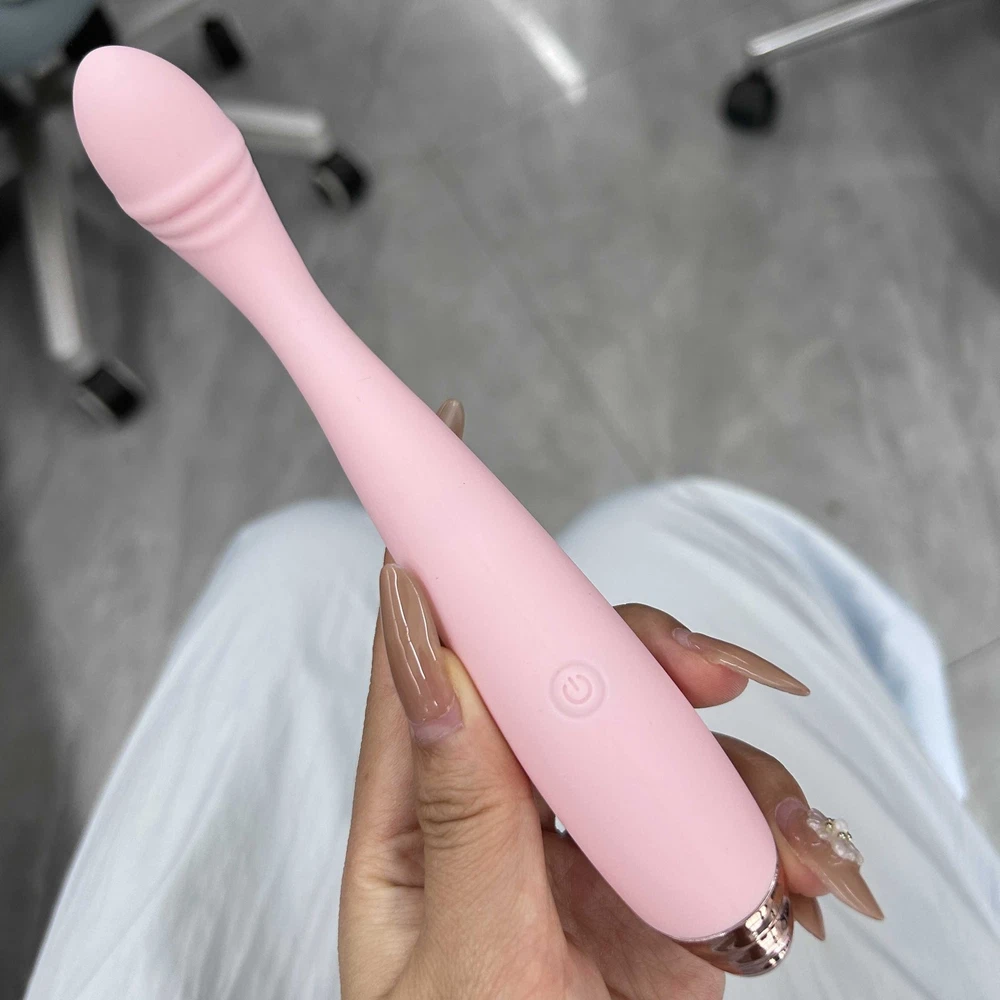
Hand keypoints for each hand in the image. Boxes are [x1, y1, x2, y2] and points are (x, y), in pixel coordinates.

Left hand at [339, 401, 881, 999]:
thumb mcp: (463, 969)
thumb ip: (459, 815)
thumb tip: (428, 653)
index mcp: (422, 821)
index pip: (420, 658)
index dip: (433, 555)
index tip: (445, 456)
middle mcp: (507, 807)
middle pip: (560, 672)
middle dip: (638, 655)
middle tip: (712, 677)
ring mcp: (588, 837)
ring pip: (656, 731)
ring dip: (733, 759)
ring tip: (789, 846)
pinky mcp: (661, 876)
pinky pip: (718, 809)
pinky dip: (772, 830)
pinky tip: (805, 883)